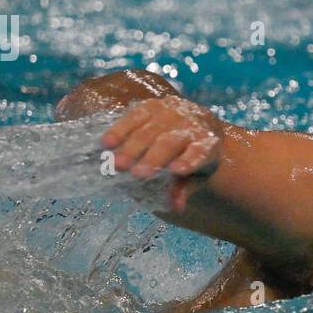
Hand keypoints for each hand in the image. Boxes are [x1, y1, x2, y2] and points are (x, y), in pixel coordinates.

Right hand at [101, 97, 223, 182]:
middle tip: (135, 174)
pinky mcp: (151, 106)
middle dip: (152, 158)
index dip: (189, 160)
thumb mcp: (197, 174)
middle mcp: (189, 124)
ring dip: (131, 147)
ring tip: (116, 164)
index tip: (178, 170)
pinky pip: (133, 116)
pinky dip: (119, 130)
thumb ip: (184, 188)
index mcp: (206, 142)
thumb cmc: (196, 154)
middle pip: (169, 142)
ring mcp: (170, 112)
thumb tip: (176, 207)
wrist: (200, 121)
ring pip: (148, 130)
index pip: (200, 152)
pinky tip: (106, 143)